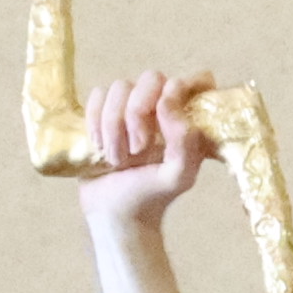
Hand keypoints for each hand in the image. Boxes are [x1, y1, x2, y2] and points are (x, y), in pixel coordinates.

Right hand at [79, 70, 220, 235]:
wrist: (115, 215)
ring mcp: (131, 108)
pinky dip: (95, 121)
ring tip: (118, 158)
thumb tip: (166, 100)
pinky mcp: (104, 112)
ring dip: (113, 125)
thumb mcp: (178, 176)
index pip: (198, 79)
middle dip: (138, 110)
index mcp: (187, 118)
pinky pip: (97, 95)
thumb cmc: (151, 196)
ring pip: (120, 86)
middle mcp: (161, 107)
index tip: (164, 114)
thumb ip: (185, 140)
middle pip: (152, 77)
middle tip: (137, 147)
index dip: (181, 88)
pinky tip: (100, 147)